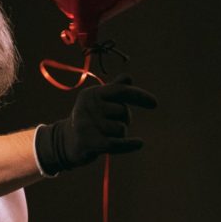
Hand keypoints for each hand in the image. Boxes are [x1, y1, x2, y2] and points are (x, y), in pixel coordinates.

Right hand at [35, 75, 156, 174]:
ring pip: (121, 129)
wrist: (65, 141)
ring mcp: (87, 124)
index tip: (155, 104)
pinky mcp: (89, 142)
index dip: (139, 96)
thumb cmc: (88, 119)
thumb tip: (128, 77)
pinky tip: (139, 143)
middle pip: (122, 112)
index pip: (120, 91)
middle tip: (111, 124)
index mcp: (92, 93)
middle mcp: (88, 106)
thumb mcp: (99, 102)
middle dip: (124, 119)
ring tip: (106, 134)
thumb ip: (114, 90)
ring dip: (120, 134)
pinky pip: (117, 143)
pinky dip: (129, 144)